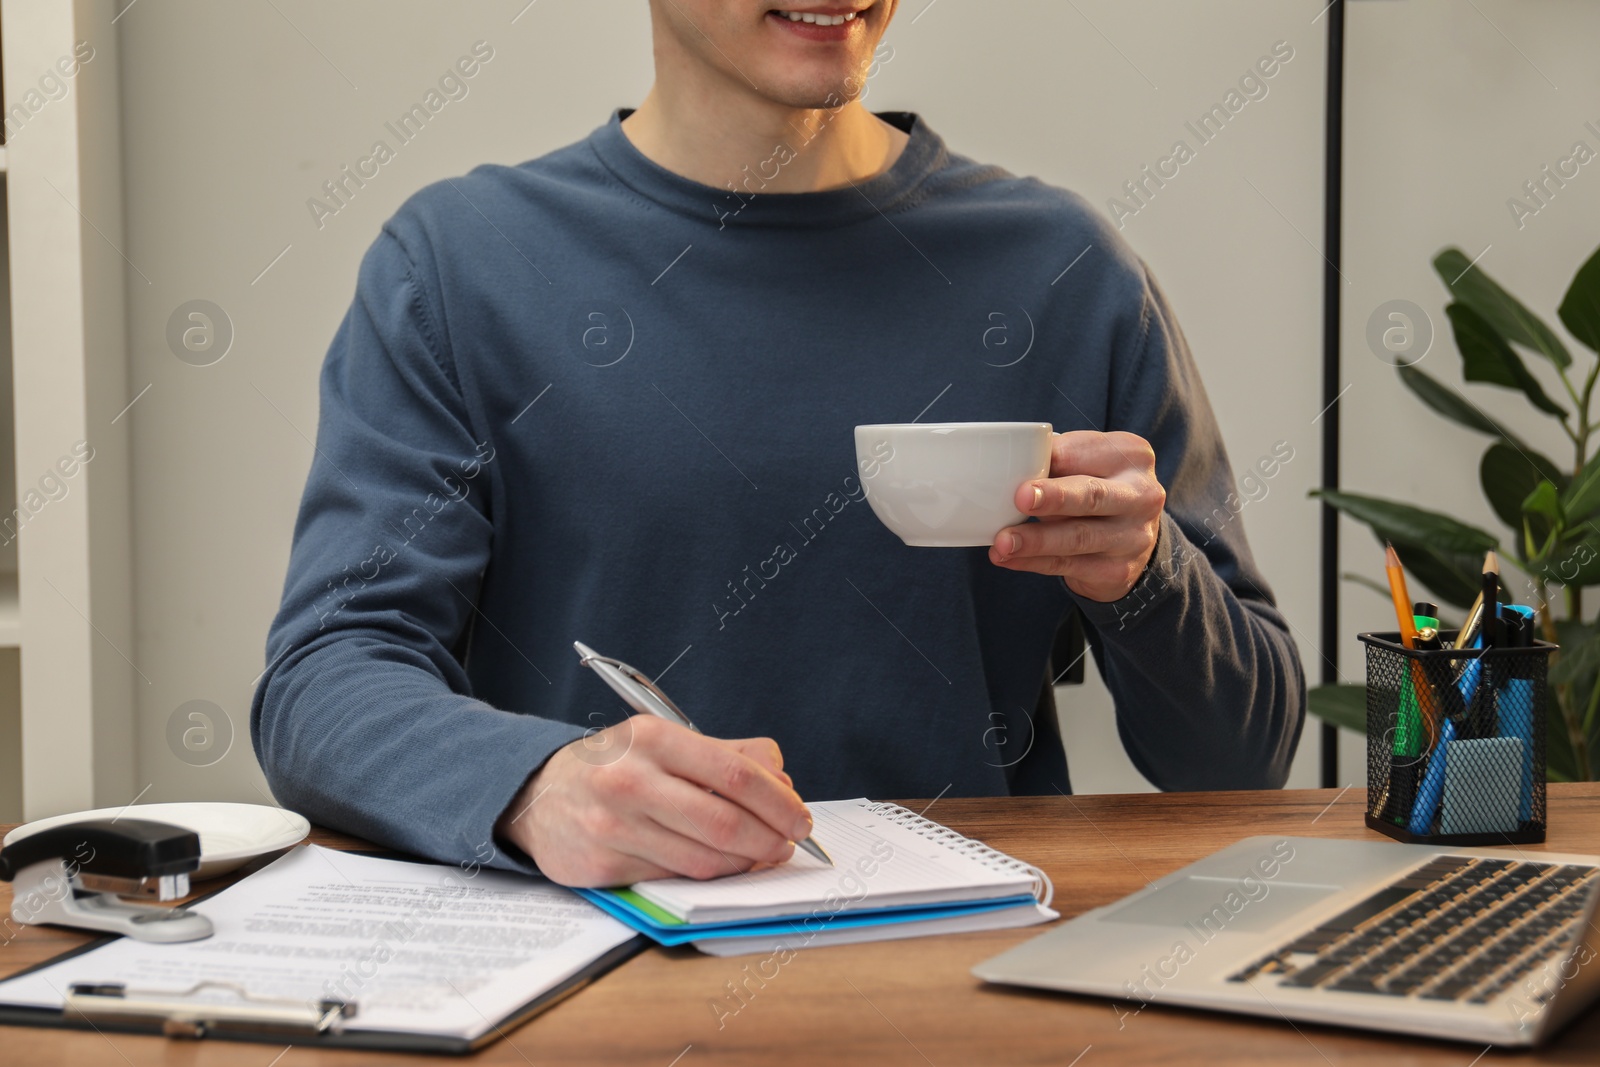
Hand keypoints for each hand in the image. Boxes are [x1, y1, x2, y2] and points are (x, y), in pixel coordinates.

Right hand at [496, 716, 812, 886]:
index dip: (778, 800)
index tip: (799, 815)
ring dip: (743, 861)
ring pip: (704, 858)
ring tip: (760, 853)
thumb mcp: (663, 740)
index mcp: (652, 738)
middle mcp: (630, 780)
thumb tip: (781, 779)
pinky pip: (674, 876)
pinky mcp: (604, 865)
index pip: (735, 772)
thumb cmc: (612, 766)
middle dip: (770, 837)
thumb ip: (726, 754)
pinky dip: (707, 873)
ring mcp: (614, 826)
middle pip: (724, 820)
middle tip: (788, 842)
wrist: (535, 794)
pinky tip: (718, 862)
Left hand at [988, 430, 1165, 602]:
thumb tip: (1009, 467)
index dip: (1052, 458)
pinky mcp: (1117, 570)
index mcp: (1131, 456)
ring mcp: (1133, 536)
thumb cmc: (1098, 490)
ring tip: (1003, 541)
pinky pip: (1067, 565)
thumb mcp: (1088, 465)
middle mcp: (1141, 495)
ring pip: (1078, 537)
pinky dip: (1033, 562)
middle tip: (1021, 498)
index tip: (1020, 462)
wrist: (1131, 540)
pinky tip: (1008, 558)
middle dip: (1056, 497)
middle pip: (1093, 495)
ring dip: (1036, 540)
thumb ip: (1058, 461)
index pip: (1086, 453)